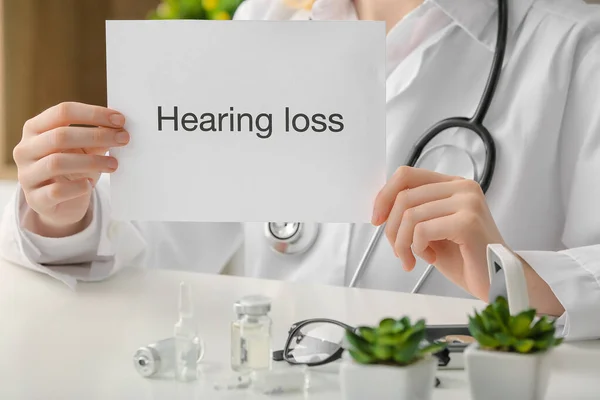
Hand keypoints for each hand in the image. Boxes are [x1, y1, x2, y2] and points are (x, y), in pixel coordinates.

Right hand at [13, 102, 128, 236]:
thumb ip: (98, 137)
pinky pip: (57, 191)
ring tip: (113, 164)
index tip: (120, 119)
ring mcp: (27, 175)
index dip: (93, 113)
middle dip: (96, 136)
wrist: (60, 204)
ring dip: (91, 162)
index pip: (62, 112)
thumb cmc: (73, 170)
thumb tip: (119, 125)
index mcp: (35, 129)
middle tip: (123, 139)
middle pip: (60, 136)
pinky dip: (77, 187)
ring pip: (57, 163)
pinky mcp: (36, 199)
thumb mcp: (84, 150)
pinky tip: (89, 185)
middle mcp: (25, 150)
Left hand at [371, 166, 505, 300]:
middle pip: (404, 197)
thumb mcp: (432, 229)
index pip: (406, 175)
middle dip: (392, 229)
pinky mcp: (467, 222)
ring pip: (410, 215)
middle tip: (399, 252)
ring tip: (413, 259)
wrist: (497, 283)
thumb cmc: (464, 259)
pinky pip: (422, 230)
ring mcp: (467, 202)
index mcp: (453, 184)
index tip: (376, 220)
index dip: (384, 196)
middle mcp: (463, 187)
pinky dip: (418, 248)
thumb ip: (414, 212)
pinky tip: (431, 258)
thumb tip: (380, 206)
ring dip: (403, 243)